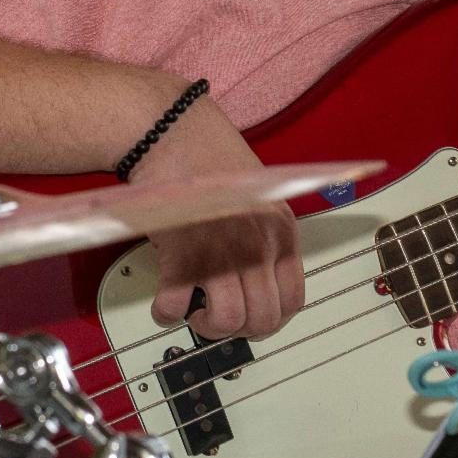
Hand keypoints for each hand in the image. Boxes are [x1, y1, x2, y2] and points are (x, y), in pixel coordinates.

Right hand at [130, 91, 303, 341]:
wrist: (170, 129)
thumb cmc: (208, 155)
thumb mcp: (258, 194)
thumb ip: (264, 235)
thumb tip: (254, 281)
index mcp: (282, 230)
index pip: (292, 301)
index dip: (269, 319)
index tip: (250, 317)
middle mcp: (259, 244)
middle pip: (262, 319)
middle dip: (236, 328)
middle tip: (215, 316)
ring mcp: (223, 251)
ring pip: (228, 321)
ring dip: (206, 325)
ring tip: (192, 309)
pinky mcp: (184, 253)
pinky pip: (178, 306)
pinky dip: (168, 313)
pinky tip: (165, 301)